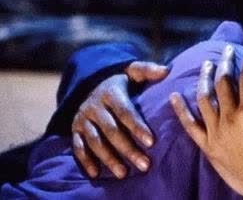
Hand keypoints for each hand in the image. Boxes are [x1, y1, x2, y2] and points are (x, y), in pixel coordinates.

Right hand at [71, 61, 168, 178]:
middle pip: (112, 130)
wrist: (92, 82)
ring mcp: (83, 118)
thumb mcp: (132, 71)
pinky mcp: (75, 129)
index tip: (151, 142)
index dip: (137, 127)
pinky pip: (78, 146)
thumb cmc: (121, 80)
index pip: (125, 111)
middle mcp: (94, 106)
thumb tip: (167, 70)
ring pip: (95, 141)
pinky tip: (96, 174)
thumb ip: (148, 70)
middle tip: (145, 164)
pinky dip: (85, 160)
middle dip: (128, 149)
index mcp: (110, 92)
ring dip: (109, 158)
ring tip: (124, 173)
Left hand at [170, 47, 242, 198]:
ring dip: (205, 79)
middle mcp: (230, 118)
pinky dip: (181, 111)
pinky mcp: (209, 148)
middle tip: (228, 51)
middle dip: (227, 63)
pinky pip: (190, 127)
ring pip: (205, 99)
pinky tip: (174, 97)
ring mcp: (216, 133)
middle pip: (224, 83)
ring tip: (206, 65)